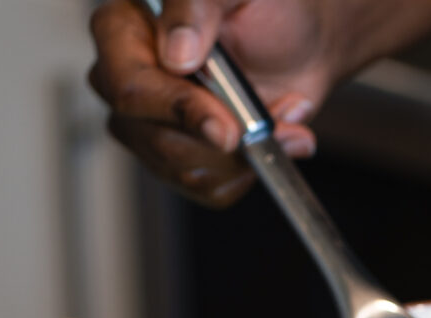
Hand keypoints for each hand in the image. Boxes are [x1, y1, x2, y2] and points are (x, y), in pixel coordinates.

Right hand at [88, 0, 333, 207]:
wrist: (304, 41)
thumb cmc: (268, 6)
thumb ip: (198, 5)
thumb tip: (176, 53)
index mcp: (126, 27)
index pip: (127, 83)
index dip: (177, 111)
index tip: (225, 128)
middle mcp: (127, 75)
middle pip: (147, 135)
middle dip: (215, 143)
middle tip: (260, 128)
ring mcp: (150, 120)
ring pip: (177, 167)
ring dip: (239, 157)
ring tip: (277, 121)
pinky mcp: (180, 151)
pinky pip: (203, 186)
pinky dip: (246, 173)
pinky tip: (266, 140)